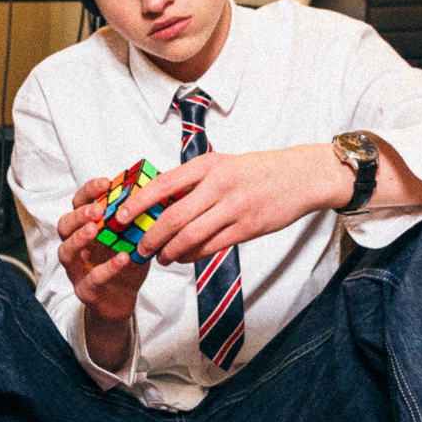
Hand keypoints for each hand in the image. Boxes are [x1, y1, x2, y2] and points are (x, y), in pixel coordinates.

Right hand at [57, 177, 150, 369]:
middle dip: (79, 215)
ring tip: (95, 229)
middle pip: (64, 225)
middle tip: (97, 209)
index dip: (89, 192)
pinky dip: (106, 269)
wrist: (123, 299)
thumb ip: (138, 217)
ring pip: (66, 252)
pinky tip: (122, 258)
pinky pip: (90, 280)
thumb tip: (159, 191)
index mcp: (85, 228)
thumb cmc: (125, 262)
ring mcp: (77, 270)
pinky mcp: (86, 291)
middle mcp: (75, 247)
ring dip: (79, 239)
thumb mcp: (133, 236)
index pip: (78, 203)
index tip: (106, 182)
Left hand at [116, 145, 347, 264]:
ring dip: (170, 251)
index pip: (163, 184)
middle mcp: (219, 185)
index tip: (121, 216)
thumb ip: (195, 180)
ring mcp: (234, 208)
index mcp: (208, 165)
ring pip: (191, 237)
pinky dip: (193, 255)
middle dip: (151, 237)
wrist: (300, 177)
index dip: (138, 203)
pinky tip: (184, 258)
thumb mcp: (223, 164)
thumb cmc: (259, 170)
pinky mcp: (248, 228)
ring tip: (161, 258)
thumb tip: (161, 202)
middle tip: (139, 247)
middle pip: (173, 217)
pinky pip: (212, 247)